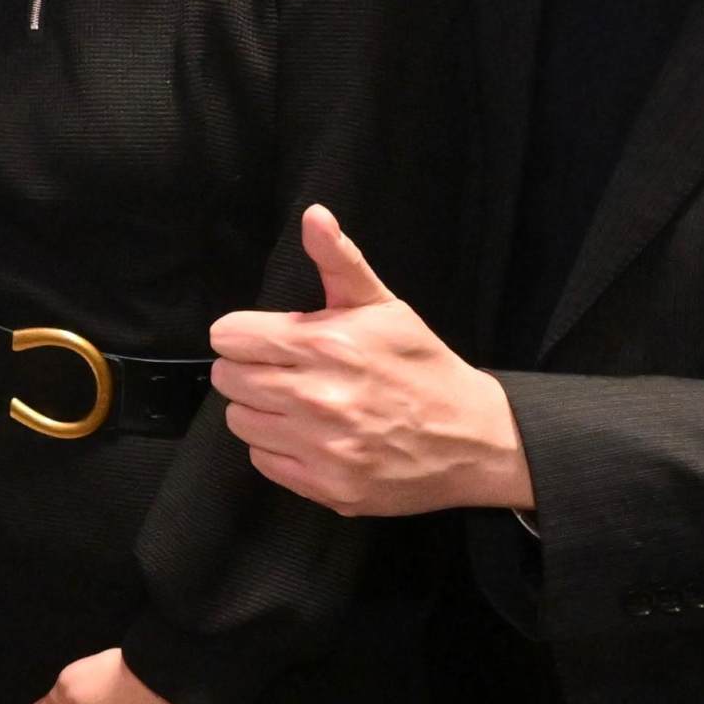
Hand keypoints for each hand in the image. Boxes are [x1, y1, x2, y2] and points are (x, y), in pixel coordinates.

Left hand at [209, 204, 531, 515]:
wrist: (475, 439)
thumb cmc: (422, 366)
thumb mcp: (385, 306)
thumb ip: (339, 261)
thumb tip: (313, 215)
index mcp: (326, 345)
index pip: (229, 337)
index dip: (246, 335)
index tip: (268, 339)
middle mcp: (318, 398)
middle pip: (227, 379)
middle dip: (249, 370)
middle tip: (284, 371)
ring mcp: (323, 447)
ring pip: (239, 421)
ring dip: (260, 410)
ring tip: (297, 404)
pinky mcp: (328, 487)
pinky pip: (263, 462)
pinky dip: (279, 449)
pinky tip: (311, 436)